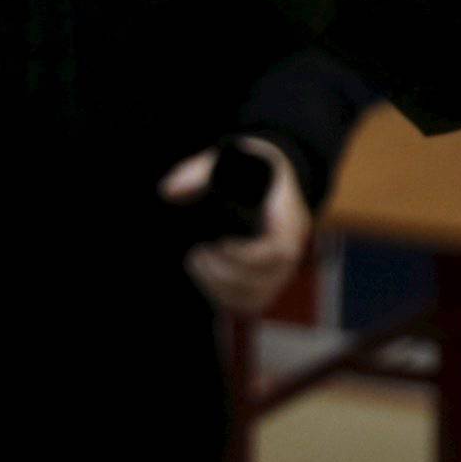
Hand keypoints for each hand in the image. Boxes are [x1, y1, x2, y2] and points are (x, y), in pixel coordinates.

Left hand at [162, 140, 309, 315]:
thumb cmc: (254, 167)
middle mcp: (291, 248)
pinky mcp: (268, 281)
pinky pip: (251, 303)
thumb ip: (199, 172)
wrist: (275, 179)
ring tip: (197, 264)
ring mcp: (281, 268)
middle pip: (267, 279)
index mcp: (289, 218)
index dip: (247, 256)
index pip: (279, 250)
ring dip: (222, 289)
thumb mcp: (232, 158)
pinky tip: (205, 278)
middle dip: (226, 274)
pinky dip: (226, 298)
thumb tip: (169, 191)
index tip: (218, 243)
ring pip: (259, 297)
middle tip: (197, 256)